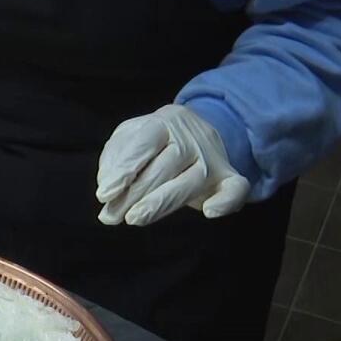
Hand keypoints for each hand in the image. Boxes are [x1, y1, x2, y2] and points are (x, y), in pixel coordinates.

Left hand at [95, 104, 250, 225]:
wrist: (198, 132)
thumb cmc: (155, 140)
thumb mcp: (131, 136)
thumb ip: (116, 156)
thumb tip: (107, 184)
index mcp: (165, 122)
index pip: (145, 143)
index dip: (125, 169)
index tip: (104, 194)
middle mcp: (192, 138)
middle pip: (163, 167)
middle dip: (134, 195)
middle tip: (112, 216)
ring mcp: (213, 159)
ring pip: (189, 182)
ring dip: (161, 203)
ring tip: (134, 219)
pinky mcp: (229, 178)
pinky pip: (236, 190)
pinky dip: (226, 202)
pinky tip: (209, 212)